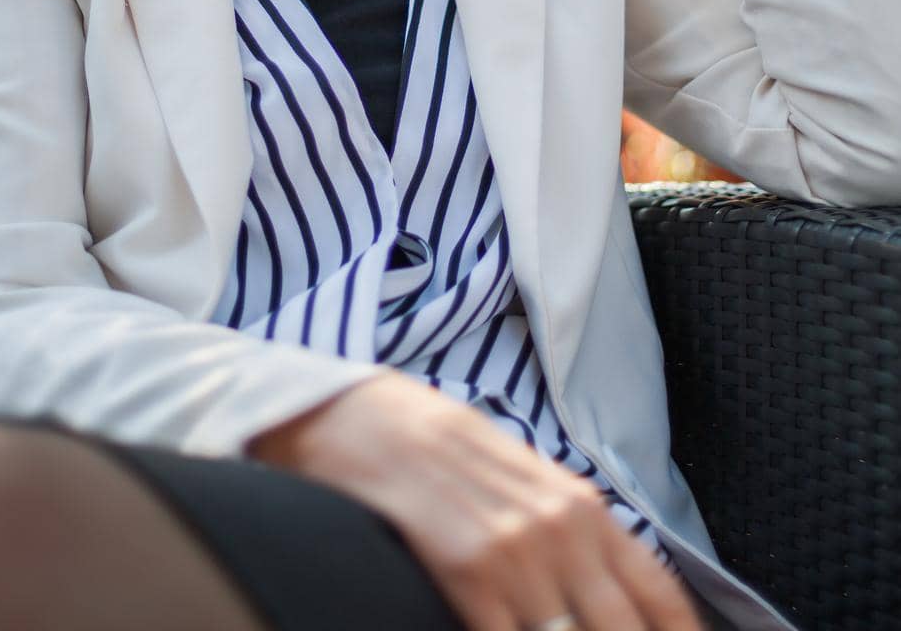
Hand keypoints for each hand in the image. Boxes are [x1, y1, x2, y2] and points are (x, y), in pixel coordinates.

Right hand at [248, 372, 706, 630]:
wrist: (365, 417)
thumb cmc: (438, 449)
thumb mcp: (522, 479)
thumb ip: (568, 534)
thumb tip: (604, 597)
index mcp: (583, 507)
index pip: (661, 598)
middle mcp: (563, 529)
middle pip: (624, 630)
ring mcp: (519, 550)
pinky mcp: (470, 568)